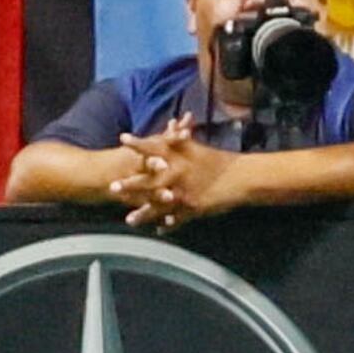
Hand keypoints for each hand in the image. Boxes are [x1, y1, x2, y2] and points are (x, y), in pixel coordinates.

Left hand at [113, 129, 248, 232]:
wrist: (242, 177)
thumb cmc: (219, 161)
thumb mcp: (198, 149)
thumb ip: (181, 139)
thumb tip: (173, 123)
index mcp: (180, 157)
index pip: (156, 147)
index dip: (139, 143)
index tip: (122, 139)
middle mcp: (179, 174)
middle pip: (150, 180)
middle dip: (131, 185)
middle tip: (111, 188)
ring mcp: (185, 192)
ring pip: (159, 205)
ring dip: (143, 213)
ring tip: (128, 220)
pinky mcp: (194, 207)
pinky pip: (178, 218)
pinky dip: (169, 224)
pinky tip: (159, 230)